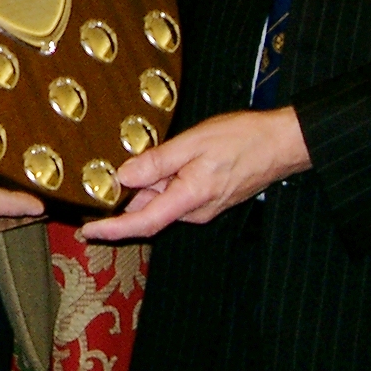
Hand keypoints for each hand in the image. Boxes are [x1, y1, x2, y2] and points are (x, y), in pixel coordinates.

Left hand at [81, 107, 309, 241]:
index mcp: (189, 198)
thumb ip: (156, 162)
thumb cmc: (243, 139)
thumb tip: (124, 176)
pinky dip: (163, 181)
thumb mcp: (192, 142)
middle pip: (150, 209)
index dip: (113, 229)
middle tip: (103, 181)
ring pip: (163, 200)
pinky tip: (161, 162)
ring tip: (139, 161)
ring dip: (147, 185)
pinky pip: (177, 193)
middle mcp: (196, 210)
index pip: (143, 222)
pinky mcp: (209, 197)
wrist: (281, 143)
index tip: (89, 231)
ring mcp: (204, 206)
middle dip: (127, 197)